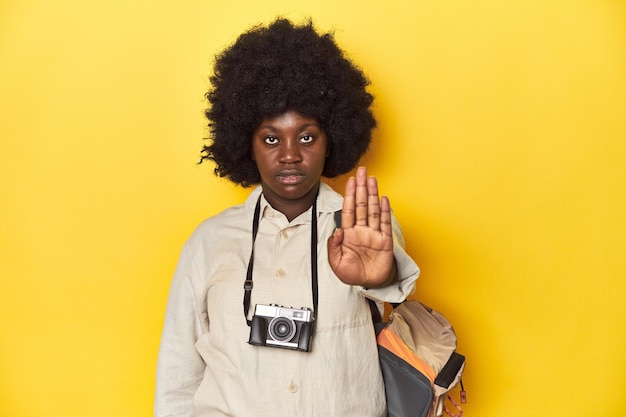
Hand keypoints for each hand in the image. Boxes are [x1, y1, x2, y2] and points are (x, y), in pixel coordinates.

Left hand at [328, 166, 395, 287]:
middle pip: (362, 205)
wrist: (369, 285)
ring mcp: (374, 234)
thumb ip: (333, 248)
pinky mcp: (385, 241)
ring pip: (374, 210)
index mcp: (349, 234)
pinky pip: (385, 223)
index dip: (349, 195)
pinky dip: (385, 211)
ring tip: (372, 179)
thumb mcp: (336, 264)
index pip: (349, 210)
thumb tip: (337, 231)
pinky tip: (383, 199)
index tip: (350, 182)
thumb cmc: (352, 274)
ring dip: (373, 194)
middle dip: (361, 188)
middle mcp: (362, 231)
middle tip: (361, 171)